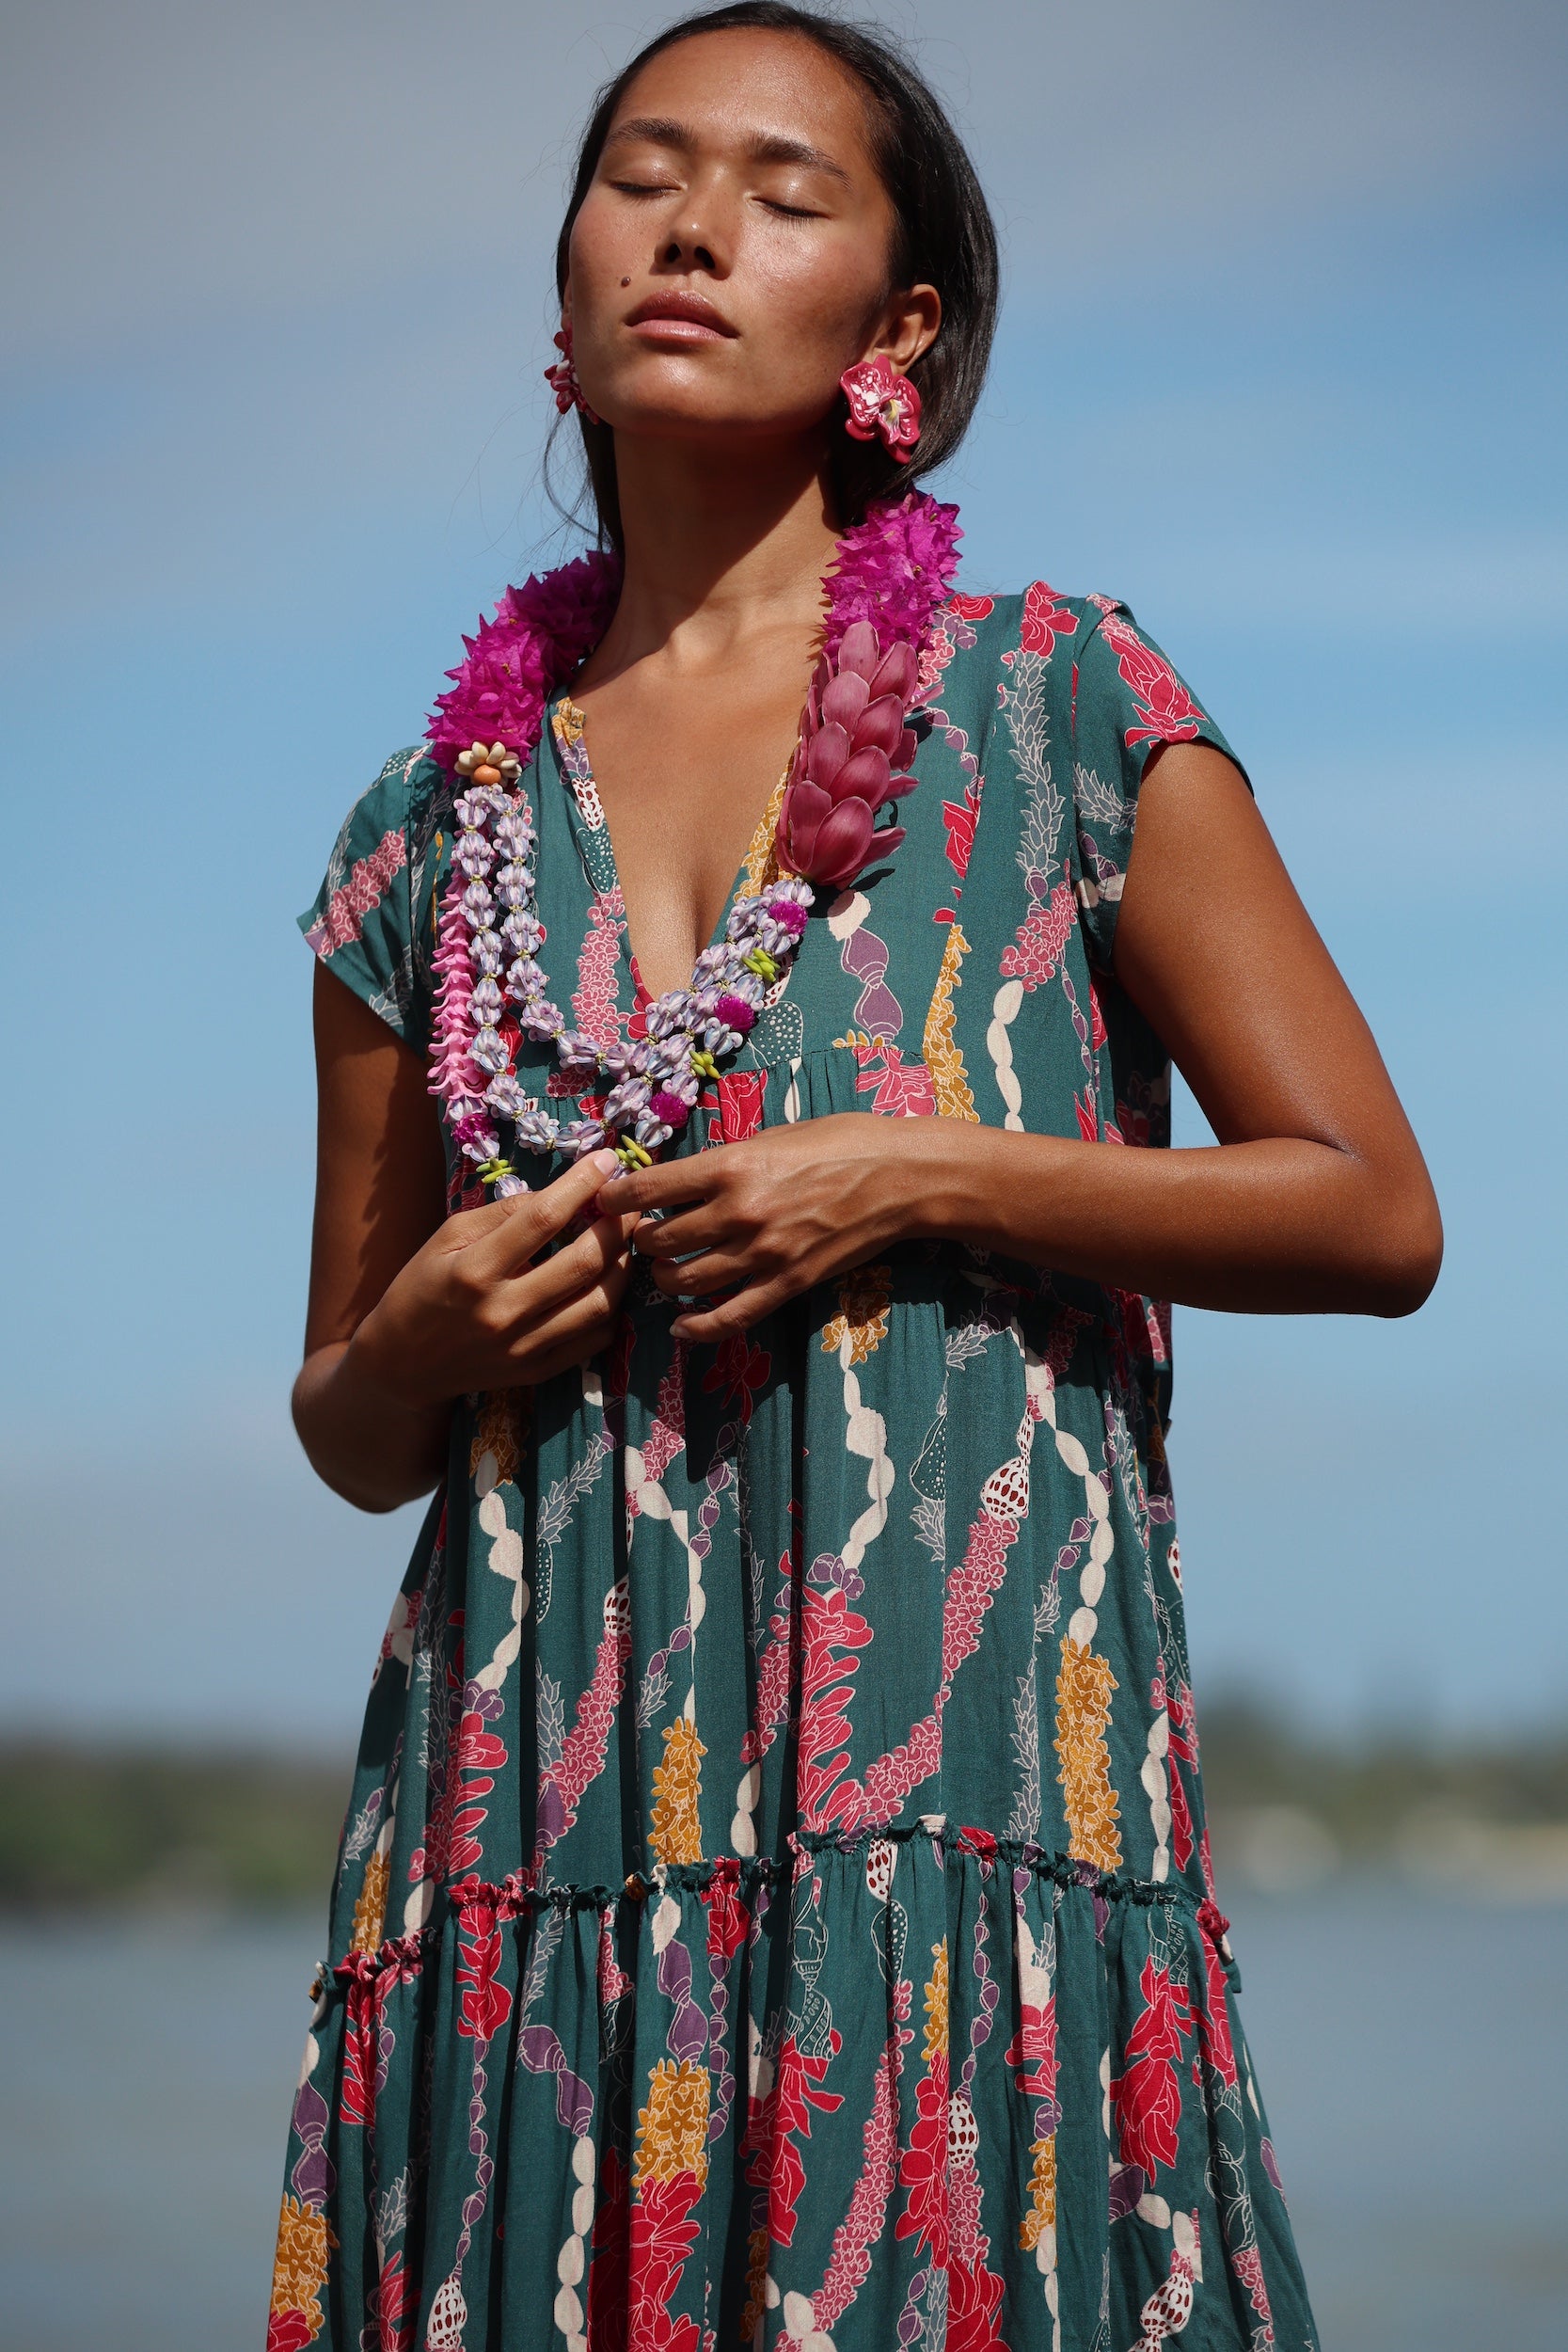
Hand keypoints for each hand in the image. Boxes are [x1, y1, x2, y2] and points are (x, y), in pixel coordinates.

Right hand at [349, 1149, 638, 1405]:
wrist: (402, 1365)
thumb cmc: (422, 1287)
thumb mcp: (447, 1237)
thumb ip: (501, 1213)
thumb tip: (558, 1193)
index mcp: (474, 1270)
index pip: (542, 1218)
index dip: (581, 1184)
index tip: (607, 1159)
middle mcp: (502, 1312)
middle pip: (582, 1262)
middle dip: (616, 1224)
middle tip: (629, 1202)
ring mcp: (523, 1347)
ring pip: (599, 1303)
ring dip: (622, 1265)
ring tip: (624, 1241)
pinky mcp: (537, 1371)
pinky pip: (595, 1338)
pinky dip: (612, 1307)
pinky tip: (608, 1284)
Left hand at [606, 1114, 918, 1342]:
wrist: (900, 1177)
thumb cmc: (841, 1142)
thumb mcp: (774, 1136)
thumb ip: (725, 1160)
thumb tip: (681, 1178)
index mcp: (732, 1166)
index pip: (649, 1188)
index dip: (615, 1197)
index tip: (603, 1201)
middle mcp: (739, 1212)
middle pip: (658, 1240)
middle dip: (640, 1241)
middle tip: (641, 1236)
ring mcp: (762, 1254)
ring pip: (682, 1281)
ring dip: (662, 1279)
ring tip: (664, 1269)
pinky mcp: (786, 1285)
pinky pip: (728, 1318)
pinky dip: (696, 1327)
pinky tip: (680, 1325)